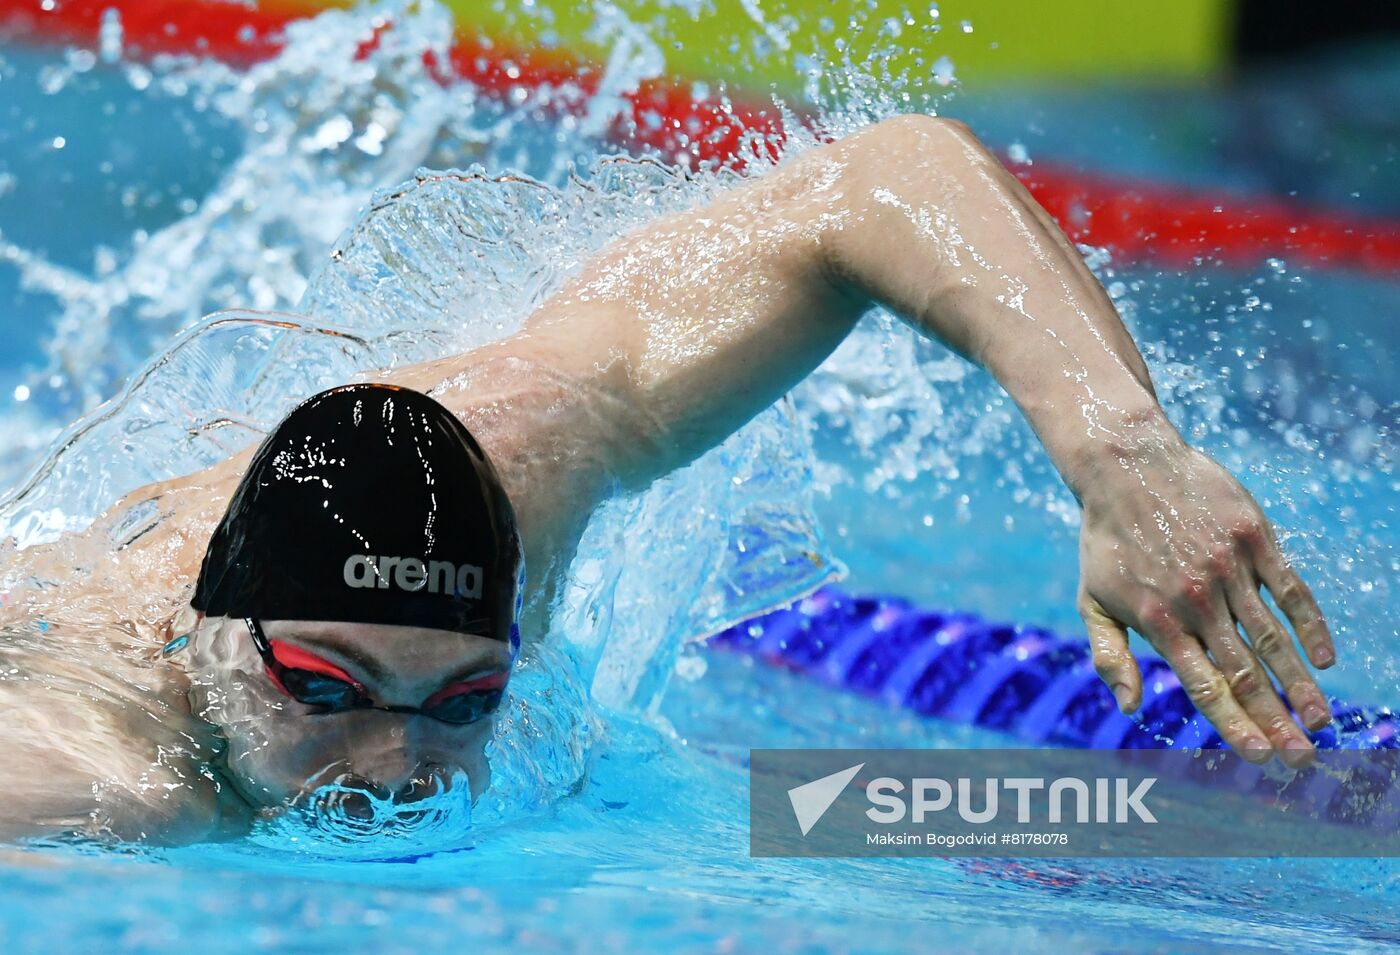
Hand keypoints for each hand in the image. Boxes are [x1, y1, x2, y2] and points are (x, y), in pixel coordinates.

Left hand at [1074, 437, 1333, 767]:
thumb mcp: (1093, 599)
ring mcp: (1228, 568)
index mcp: (1160, 621)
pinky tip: (1325, 659)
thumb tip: (1127, 709)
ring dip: (1301, 684)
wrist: (1125, 465)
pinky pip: (1290, 590)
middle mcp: (1198, 600)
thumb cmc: (1106, 541)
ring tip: (1321, 720)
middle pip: (1246, 672)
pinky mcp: (1253, 539)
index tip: (1260, 756)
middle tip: (1303, 757)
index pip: (1205, 685)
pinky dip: (1310, 626)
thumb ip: (1110, 656)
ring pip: (1273, 638)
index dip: (1235, 724)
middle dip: (1276, 720)